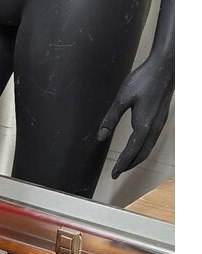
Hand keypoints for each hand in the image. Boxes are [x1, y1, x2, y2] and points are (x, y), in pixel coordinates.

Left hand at [97, 57, 173, 178]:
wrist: (165, 65)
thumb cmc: (145, 79)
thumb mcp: (122, 99)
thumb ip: (110, 119)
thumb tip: (101, 136)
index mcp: (144, 125)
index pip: (131, 151)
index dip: (121, 164)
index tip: (113, 174)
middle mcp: (154, 127)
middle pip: (142, 153)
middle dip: (129, 165)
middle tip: (117, 173)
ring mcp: (160, 122)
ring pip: (149, 148)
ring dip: (137, 158)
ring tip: (125, 165)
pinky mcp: (161, 117)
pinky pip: (153, 140)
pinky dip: (144, 149)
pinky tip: (138, 148)